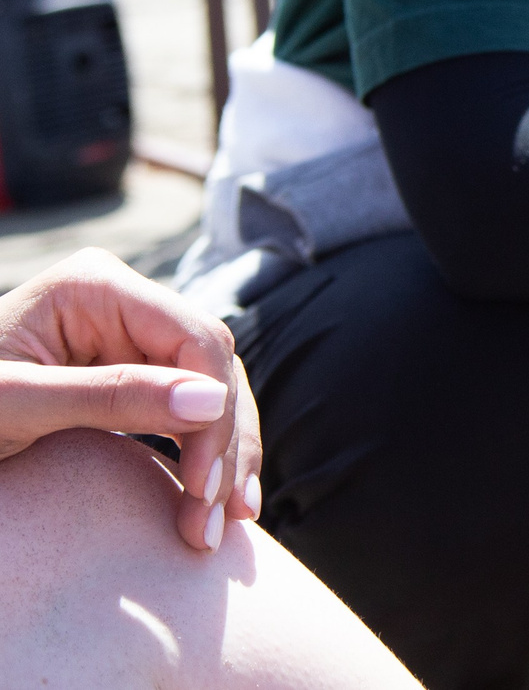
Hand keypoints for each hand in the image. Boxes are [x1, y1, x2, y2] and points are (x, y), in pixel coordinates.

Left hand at [0, 247, 261, 552]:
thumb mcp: (16, 406)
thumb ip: (110, 397)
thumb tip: (211, 399)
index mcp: (97, 286)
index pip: (194, 340)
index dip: (213, 412)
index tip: (204, 487)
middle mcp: (124, 303)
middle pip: (213, 367)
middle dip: (224, 445)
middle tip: (221, 520)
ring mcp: (128, 337)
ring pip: (212, 391)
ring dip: (225, 458)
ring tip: (228, 521)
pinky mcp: (129, 374)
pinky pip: (188, 410)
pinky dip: (204, 455)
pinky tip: (214, 498)